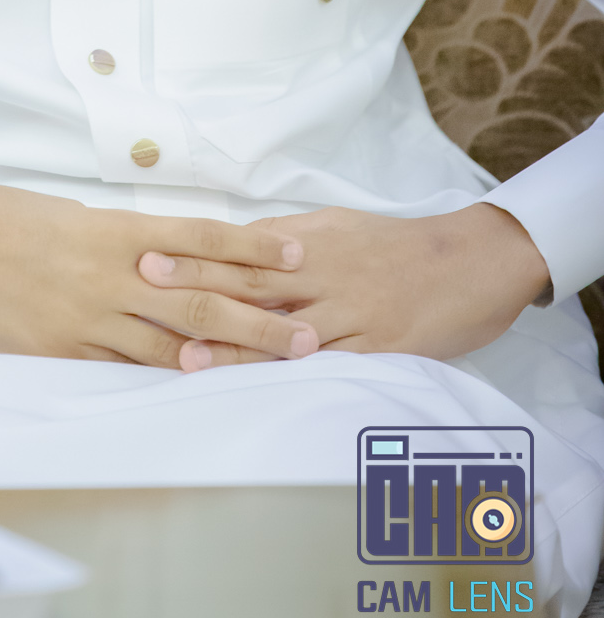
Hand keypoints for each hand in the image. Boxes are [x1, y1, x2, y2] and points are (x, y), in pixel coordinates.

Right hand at [0, 165, 313, 367]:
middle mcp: (107, 272)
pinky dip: (162, 378)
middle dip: (260, 318)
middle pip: (200, 299)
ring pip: (170, 343)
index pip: (199, 237)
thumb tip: (167, 256)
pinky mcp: (55, 351)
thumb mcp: (66, 215)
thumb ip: (118, 240)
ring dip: (227, 357)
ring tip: (273, 365)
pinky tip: (197, 385)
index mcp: (111, 228)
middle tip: (310, 334)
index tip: (298, 254)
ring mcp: (82, 317)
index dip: (252, 248)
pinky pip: (120, 369)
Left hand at [136, 202, 550, 370]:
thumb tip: (235, 244)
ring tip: (187, 355)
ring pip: (283, 331)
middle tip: (146, 289)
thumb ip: (287, 238)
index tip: (148, 255)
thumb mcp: (338, 226)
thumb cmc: (396, 245)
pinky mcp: (378, 350)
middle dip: (197, 287)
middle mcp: (323, 273)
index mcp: (310, 240)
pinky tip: (262, 391)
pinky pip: (329, 366)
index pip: (240, 247)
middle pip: (251, 281)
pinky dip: (292, 378)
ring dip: (234, 344)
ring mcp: (350, 314)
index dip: (193, 253)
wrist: (470, 262)